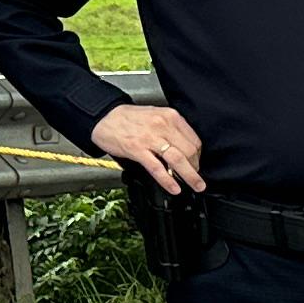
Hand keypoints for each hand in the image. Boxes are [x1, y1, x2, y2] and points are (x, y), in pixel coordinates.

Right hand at [91, 102, 206, 192]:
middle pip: (190, 151)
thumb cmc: (129, 118)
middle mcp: (163, 126)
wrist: (104, 117)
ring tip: (196, 185)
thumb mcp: (156, 115)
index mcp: (170, 116)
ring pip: (178, 159)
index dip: (199, 155)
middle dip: (196, 167)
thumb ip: (172, 128)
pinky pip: (157, 168)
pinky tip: (174, 187)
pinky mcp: (137, 150)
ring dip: (190, 176)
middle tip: (195, 176)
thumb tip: (185, 146)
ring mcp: (150, 138)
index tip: (197, 163)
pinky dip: (168, 180)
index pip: (194, 139)